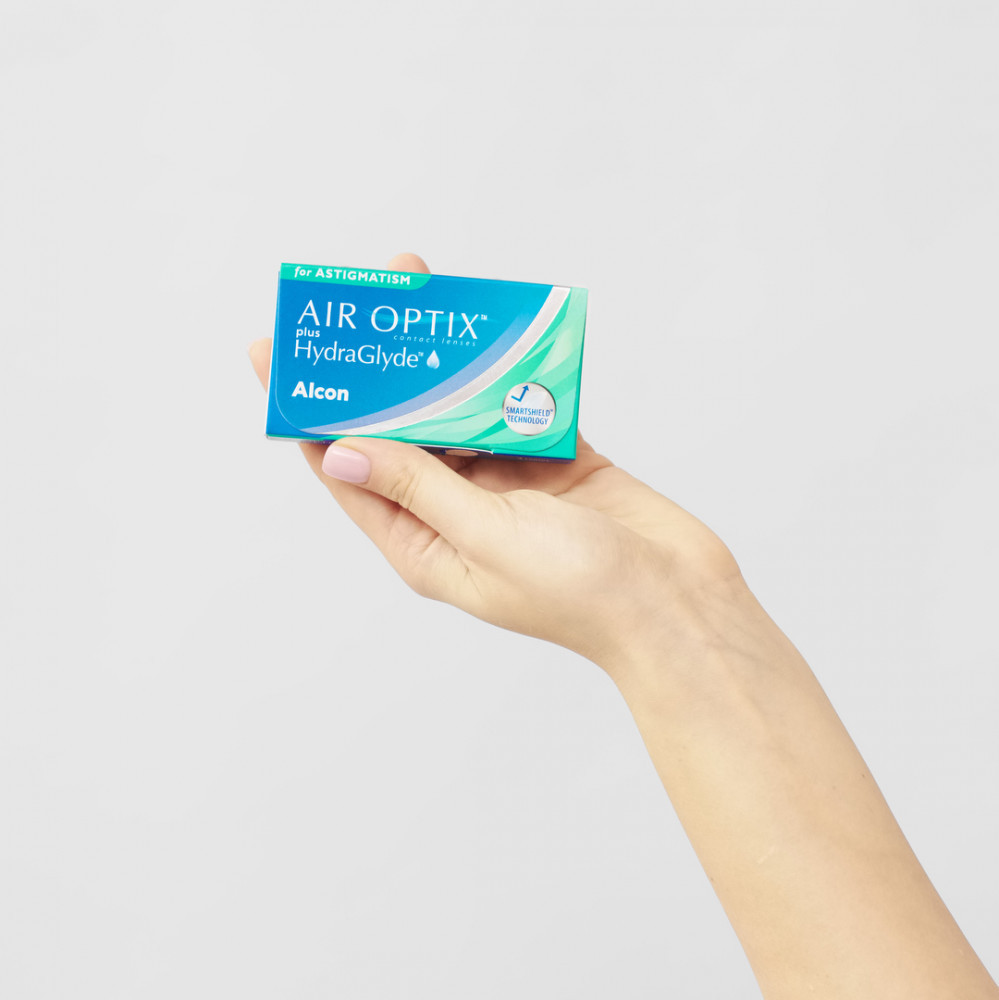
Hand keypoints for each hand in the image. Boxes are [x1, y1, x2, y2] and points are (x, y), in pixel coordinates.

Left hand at [249, 253, 740, 670]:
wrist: (678, 604)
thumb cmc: (581, 591)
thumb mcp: (485, 536)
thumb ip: (417, 486)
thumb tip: (338, 451)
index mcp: (423, 543)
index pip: (347, 469)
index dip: (309, 411)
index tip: (275, 352)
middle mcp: (456, 511)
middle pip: (400, 430)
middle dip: (378, 372)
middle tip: (358, 305)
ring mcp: (506, 484)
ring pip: (459, 410)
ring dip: (443, 364)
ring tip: (425, 303)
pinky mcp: (554, 460)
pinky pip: (517, 405)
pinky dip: (506, 371)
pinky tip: (492, 331)